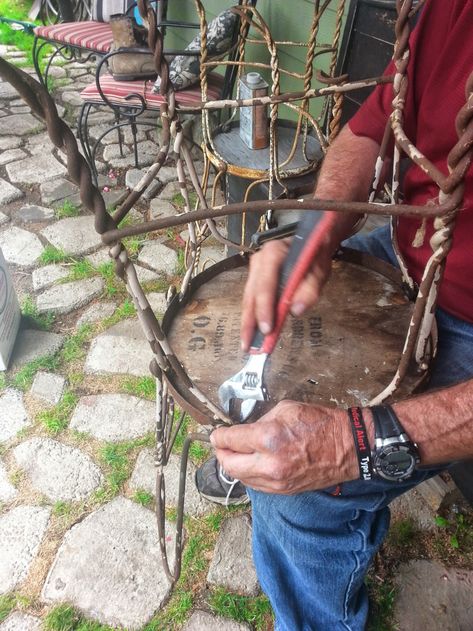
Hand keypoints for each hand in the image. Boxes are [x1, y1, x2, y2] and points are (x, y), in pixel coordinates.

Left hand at [210, 400, 358, 493]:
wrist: (347, 447)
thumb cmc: (320, 424)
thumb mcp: (285, 409)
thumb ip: (260, 421)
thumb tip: (245, 431)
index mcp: (268, 438)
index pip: (230, 440)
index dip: (218, 436)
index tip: (216, 434)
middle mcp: (269, 463)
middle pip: (229, 464)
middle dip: (221, 453)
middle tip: (220, 444)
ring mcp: (276, 481)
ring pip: (240, 478)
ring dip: (234, 465)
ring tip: (235, 453)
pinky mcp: (283, 490)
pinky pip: (256, 485)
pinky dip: (248, 474)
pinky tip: (251, 463)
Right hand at [240, 238, 333, 351]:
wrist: (311, 240)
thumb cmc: (315, 254)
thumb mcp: (319, 269)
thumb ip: (310, 289)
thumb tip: (296, 311)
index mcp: (273, 254)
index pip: (265, 286)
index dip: (265, 309)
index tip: (267, 330)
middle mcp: (258, 261)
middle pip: (251, 296)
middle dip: (249, 322)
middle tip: (248, 346)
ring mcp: (255, 270)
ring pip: (248, 300)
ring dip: (248, 323)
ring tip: (248, 344)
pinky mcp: (255, 279)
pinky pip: (252, 299)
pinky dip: (253, 316)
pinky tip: (253, 332)